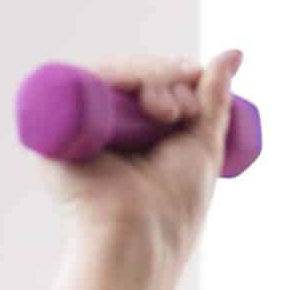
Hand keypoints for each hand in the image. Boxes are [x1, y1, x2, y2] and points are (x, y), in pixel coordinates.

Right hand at [45, 50, 242, 269]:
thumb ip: (214, 99)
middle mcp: (105, 125)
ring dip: (146, 79)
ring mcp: (79, 125)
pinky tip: (136, 90)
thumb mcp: (204, 143)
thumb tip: (234, 53)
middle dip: (164, 78)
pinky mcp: (55, 128)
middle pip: (131, 74)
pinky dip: (111, 77)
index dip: (174, 74)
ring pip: (110, 74)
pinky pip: (80, 82)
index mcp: (136, 129)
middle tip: (180, 112)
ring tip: (166, 113)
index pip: (152, 81)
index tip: (196, 78)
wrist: (142, 236)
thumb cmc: (175, 204)